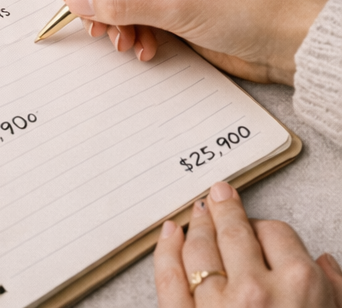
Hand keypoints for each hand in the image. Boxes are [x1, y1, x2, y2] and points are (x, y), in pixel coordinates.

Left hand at [155, 181, 341, 306]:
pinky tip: (170, 233)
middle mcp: (255, 290)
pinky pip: (170, 277)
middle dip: (224, 210)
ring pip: (199, 248)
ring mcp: (216, 306)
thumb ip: (332, 289)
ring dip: (197, 226)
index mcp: (299, 284)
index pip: (275, 232)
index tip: (259, 227)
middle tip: (218, 195)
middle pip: (233, 232)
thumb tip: (324, 262)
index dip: (266, 228)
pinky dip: (167, 250)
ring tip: (197, 213)